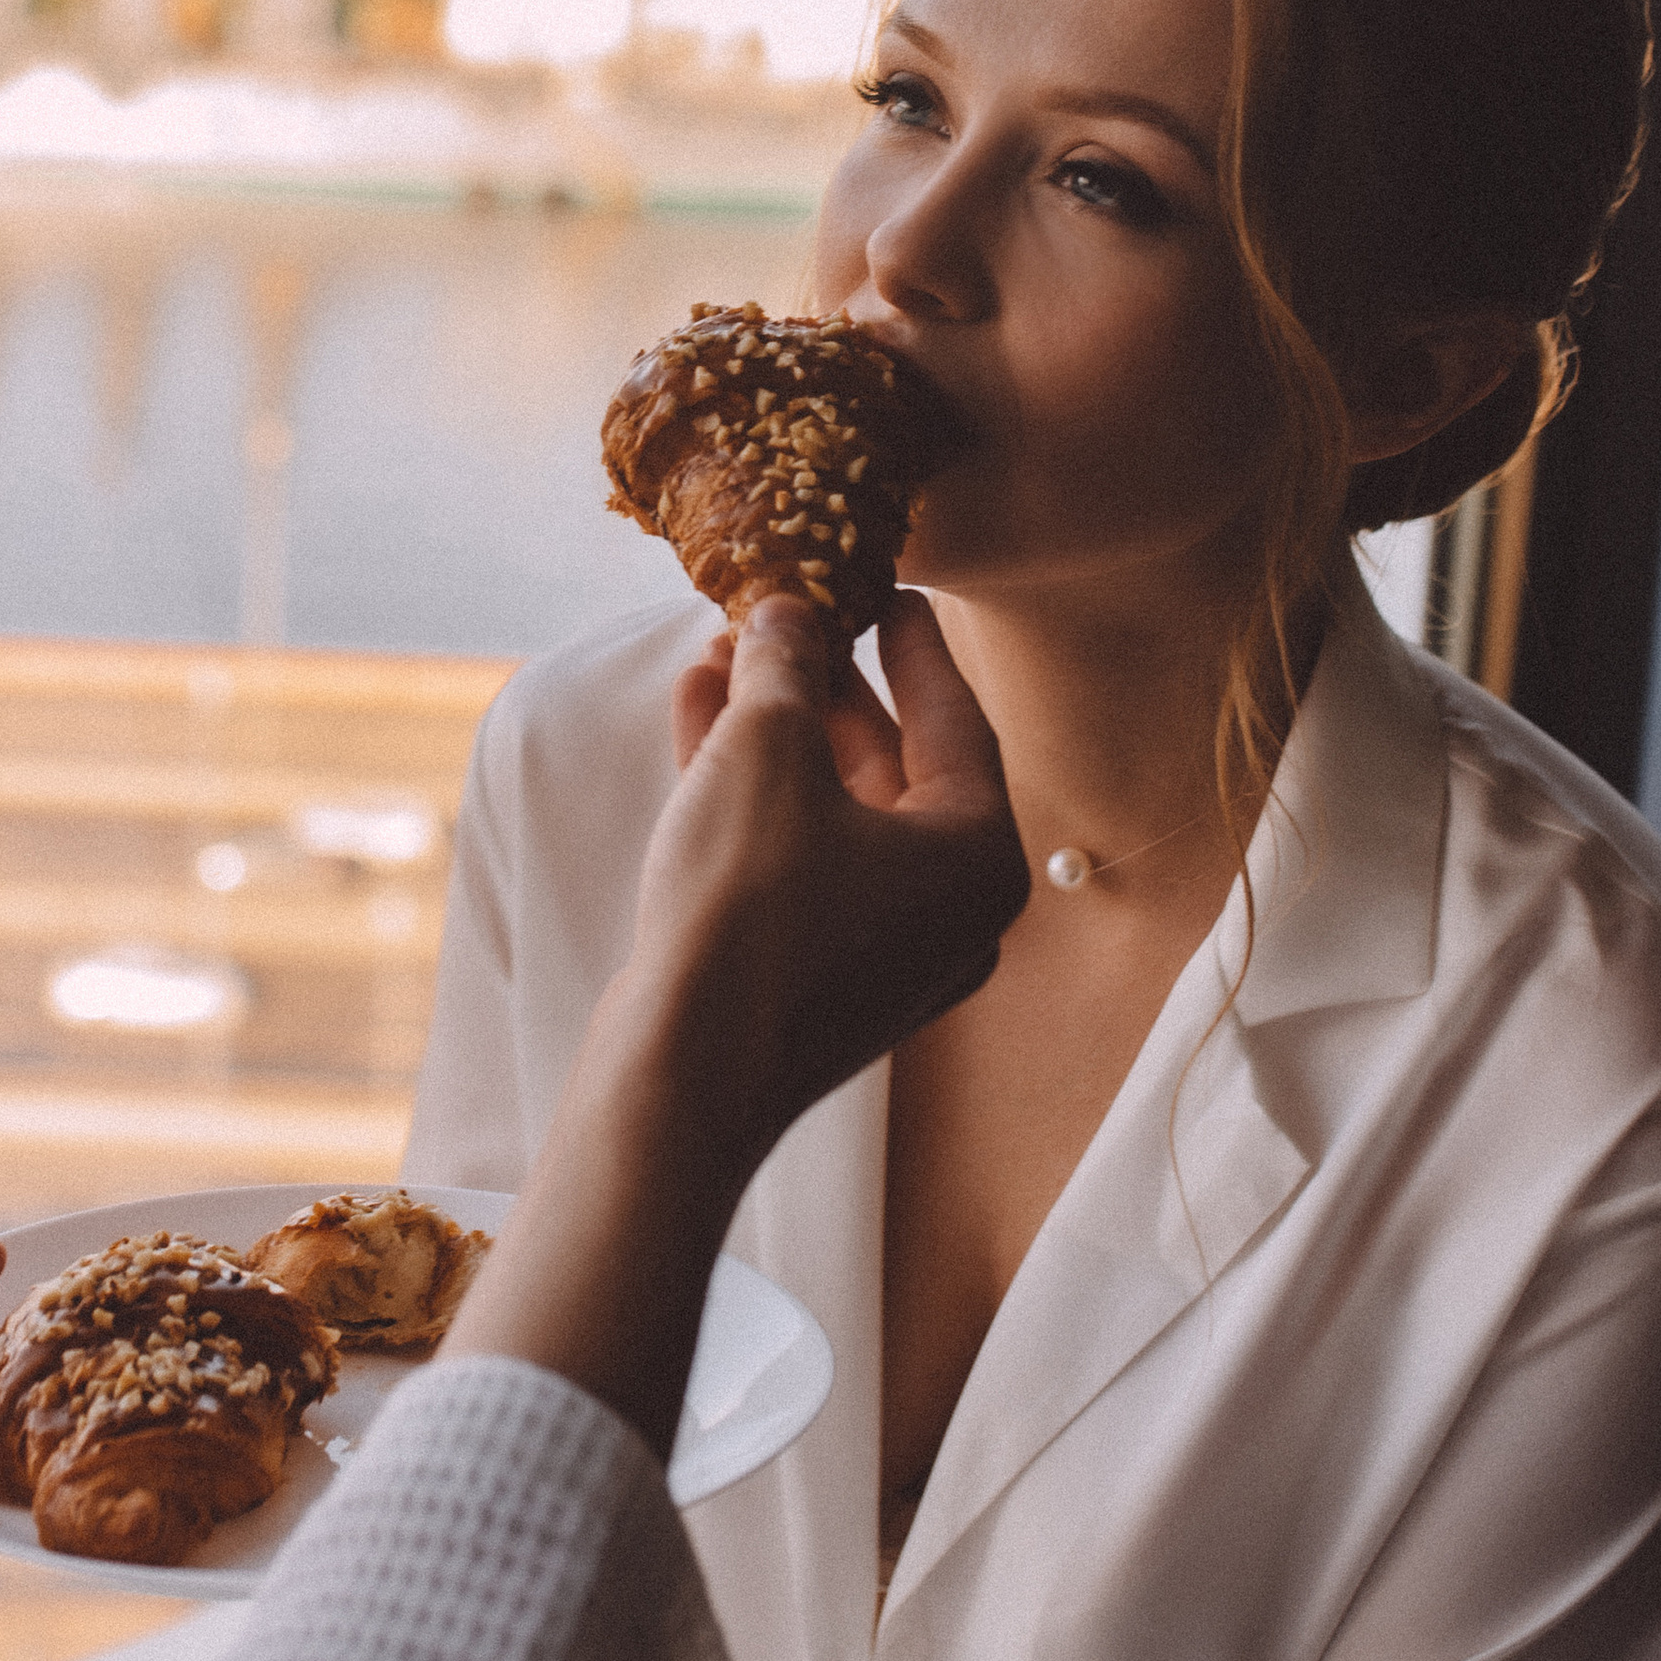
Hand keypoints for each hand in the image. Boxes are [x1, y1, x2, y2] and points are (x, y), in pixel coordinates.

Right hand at [447, 592, 1023, 1456]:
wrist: (683, 1073)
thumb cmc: (746, 906)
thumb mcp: (766, 749)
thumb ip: (785, 666)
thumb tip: (786, 612)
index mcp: (977, 855)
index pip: (956, 716)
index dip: (913, 640)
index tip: (890, 587)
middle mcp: (951, 911)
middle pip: (894, 764)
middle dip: (824, 684)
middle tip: (785, 614)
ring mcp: (885, 954)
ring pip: (836, 812)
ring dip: (776, 730)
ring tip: (719, 654)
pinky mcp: (817, 980)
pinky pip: (798, 859)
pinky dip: (755, 793)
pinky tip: (699, 722)